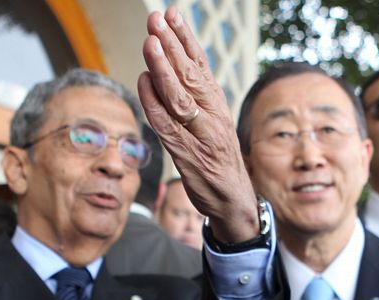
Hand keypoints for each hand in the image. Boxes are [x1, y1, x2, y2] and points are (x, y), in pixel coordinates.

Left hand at [139, 7, 257, 243]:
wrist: (234, 202)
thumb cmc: (220, 162)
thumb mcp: (214, 126)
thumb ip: (197, 101)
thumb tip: (173, 70)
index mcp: (218, 107)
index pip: (200, 66)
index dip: (185, 39)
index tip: (171, 14)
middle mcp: (212, 117)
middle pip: (190, 76)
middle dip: (171, 45)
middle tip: (155, 20)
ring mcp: (200, 137)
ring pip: (180, 98)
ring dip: (164, 69)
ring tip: (151, 43)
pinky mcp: (188, 157)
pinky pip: (168, 126)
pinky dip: (155, 104)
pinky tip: (144, 84)